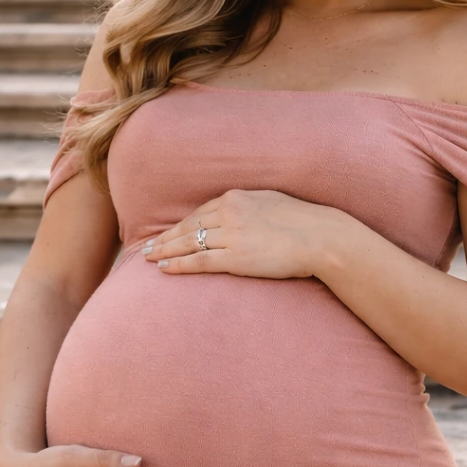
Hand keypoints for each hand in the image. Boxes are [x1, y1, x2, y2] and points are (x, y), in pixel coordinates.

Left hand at [142, 189, 339, 278]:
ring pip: (189, 243)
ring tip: (150, 258)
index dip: (180, 224)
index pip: (199, 212)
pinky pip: (200, 260)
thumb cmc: (302, 221)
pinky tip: (165, 268)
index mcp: (236, 197)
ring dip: (166, 251)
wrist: (319, 237)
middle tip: (147, 247)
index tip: (166, 232)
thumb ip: (250, 206)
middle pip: (188, 226)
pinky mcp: (236, 258)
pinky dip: (179, 264)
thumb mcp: (271, 201)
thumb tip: (239, 210)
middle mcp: (229, 213)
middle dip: (165, 237)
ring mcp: (231, 236)